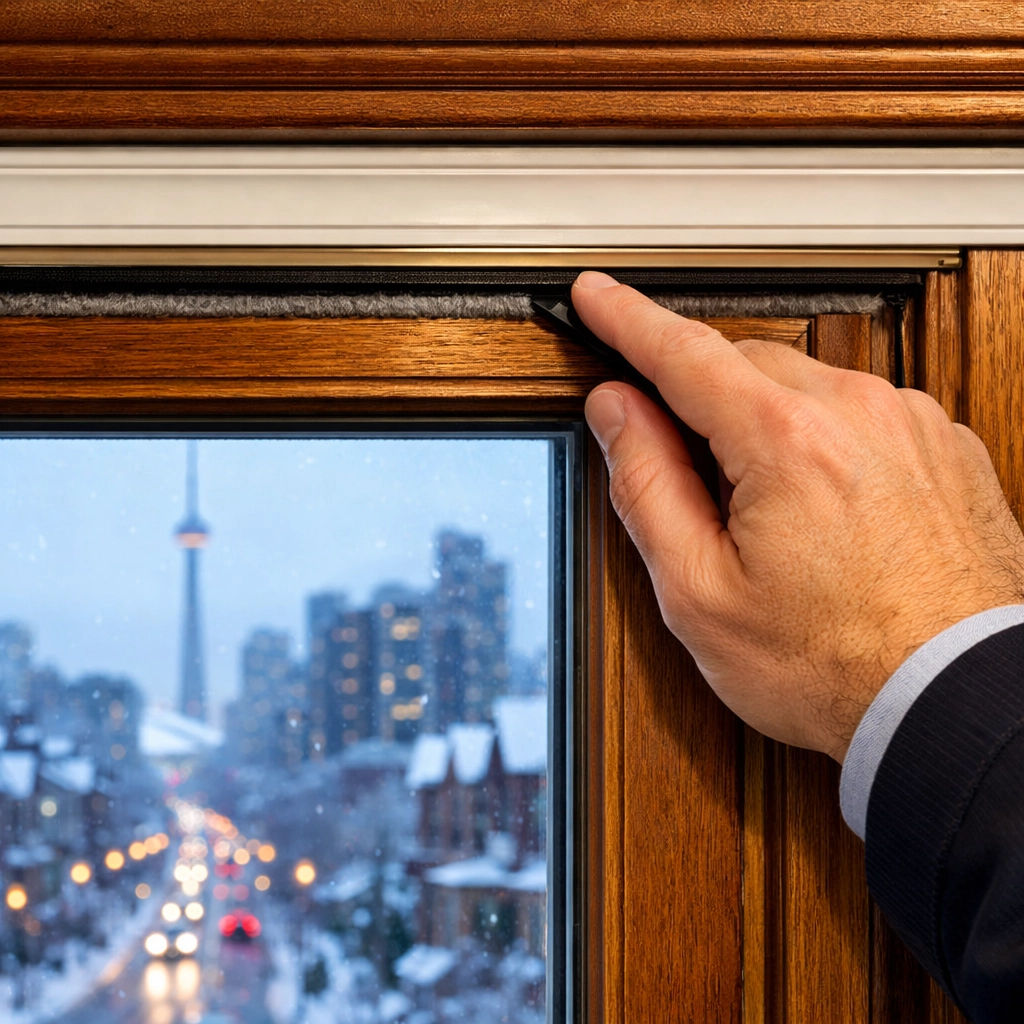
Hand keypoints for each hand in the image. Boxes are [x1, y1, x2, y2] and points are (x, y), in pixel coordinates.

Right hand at [575, 271, 1023, 761]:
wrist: (955, 702)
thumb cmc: (834, 664)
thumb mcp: (700, 592)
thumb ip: (647, 486)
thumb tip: (617, 412)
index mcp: (787, 440)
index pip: (683, 353)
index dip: (625, 320)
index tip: (596, 297)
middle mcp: (857, 411)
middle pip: (743, 364)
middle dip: (698, 397)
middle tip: (681, 472)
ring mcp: (909, 423)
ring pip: (802, 385)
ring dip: (762, 423)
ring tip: (764, 518)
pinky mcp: (941, 446)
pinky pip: (857, 411)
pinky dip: (820, 437)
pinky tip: (820, 509)